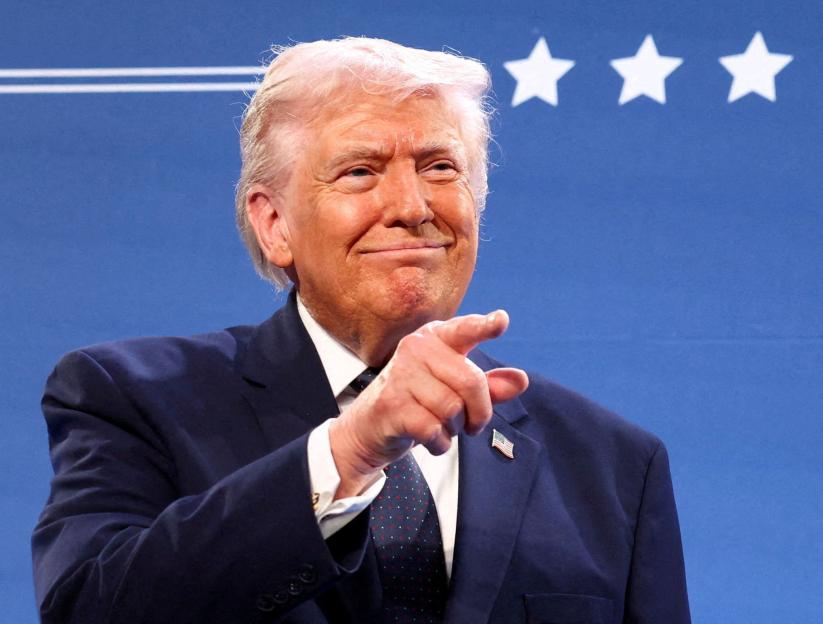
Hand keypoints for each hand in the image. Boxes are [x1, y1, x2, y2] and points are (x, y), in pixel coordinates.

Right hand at [329, 310, 528, 497]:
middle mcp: (416, 349)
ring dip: (454, 428)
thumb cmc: (418, 401)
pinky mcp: (392, 404)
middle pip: (471, 382)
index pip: (464, 329)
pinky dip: (439, 443)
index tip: (501, 321)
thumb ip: (488, 385)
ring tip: (440, 426)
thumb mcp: (454, 390)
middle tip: (472, 424)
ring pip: (452, 408)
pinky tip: (429, 439)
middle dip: (479, 412)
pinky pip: (434, 429)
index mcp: (435, 338)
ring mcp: (401, 375)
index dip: (484, 326)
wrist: (369, 426)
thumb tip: (520, 380)